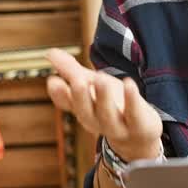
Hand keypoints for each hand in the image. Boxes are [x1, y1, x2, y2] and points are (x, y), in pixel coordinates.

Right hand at [44, 48, 163, 157]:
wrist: (139, 136)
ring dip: (103, 97)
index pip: (68, 103)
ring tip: (101, 78)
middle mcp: (97, 120)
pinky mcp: (139, 125)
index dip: (59, 94)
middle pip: (85, 111)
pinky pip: (134, 114)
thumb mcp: (93, 85)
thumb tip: (49, 52)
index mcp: (83, 109)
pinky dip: (131, 99)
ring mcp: (117, 126)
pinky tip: (129, 83)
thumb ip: (71, 70)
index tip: (53, 80)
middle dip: (80, 96)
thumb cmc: (113, 106)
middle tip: (77, 80)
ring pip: (108, 115)